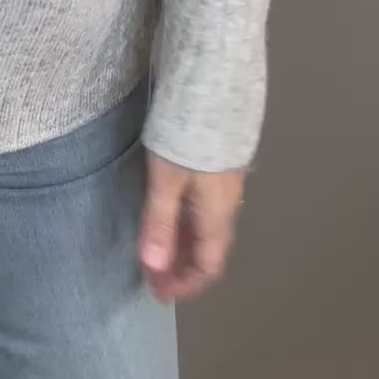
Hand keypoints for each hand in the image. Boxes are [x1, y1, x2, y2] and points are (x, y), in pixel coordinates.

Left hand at [138, 149, 245, 301]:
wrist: (214, 86)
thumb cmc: (186, 135)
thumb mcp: (166, 179)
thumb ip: (159, 222)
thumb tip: (153, 266)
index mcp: (216, 214)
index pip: (208, 265)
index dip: (184, 283)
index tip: (158, 292)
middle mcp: (226, 202)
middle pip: (208, 247)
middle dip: (181, 265)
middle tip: (152, 273)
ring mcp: (224, 181)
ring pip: (206, 224)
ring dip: (182, 241)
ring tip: (156, 246)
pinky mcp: (218, 161)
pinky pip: (204, 204)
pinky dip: (186, 219)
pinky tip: (169, 210)